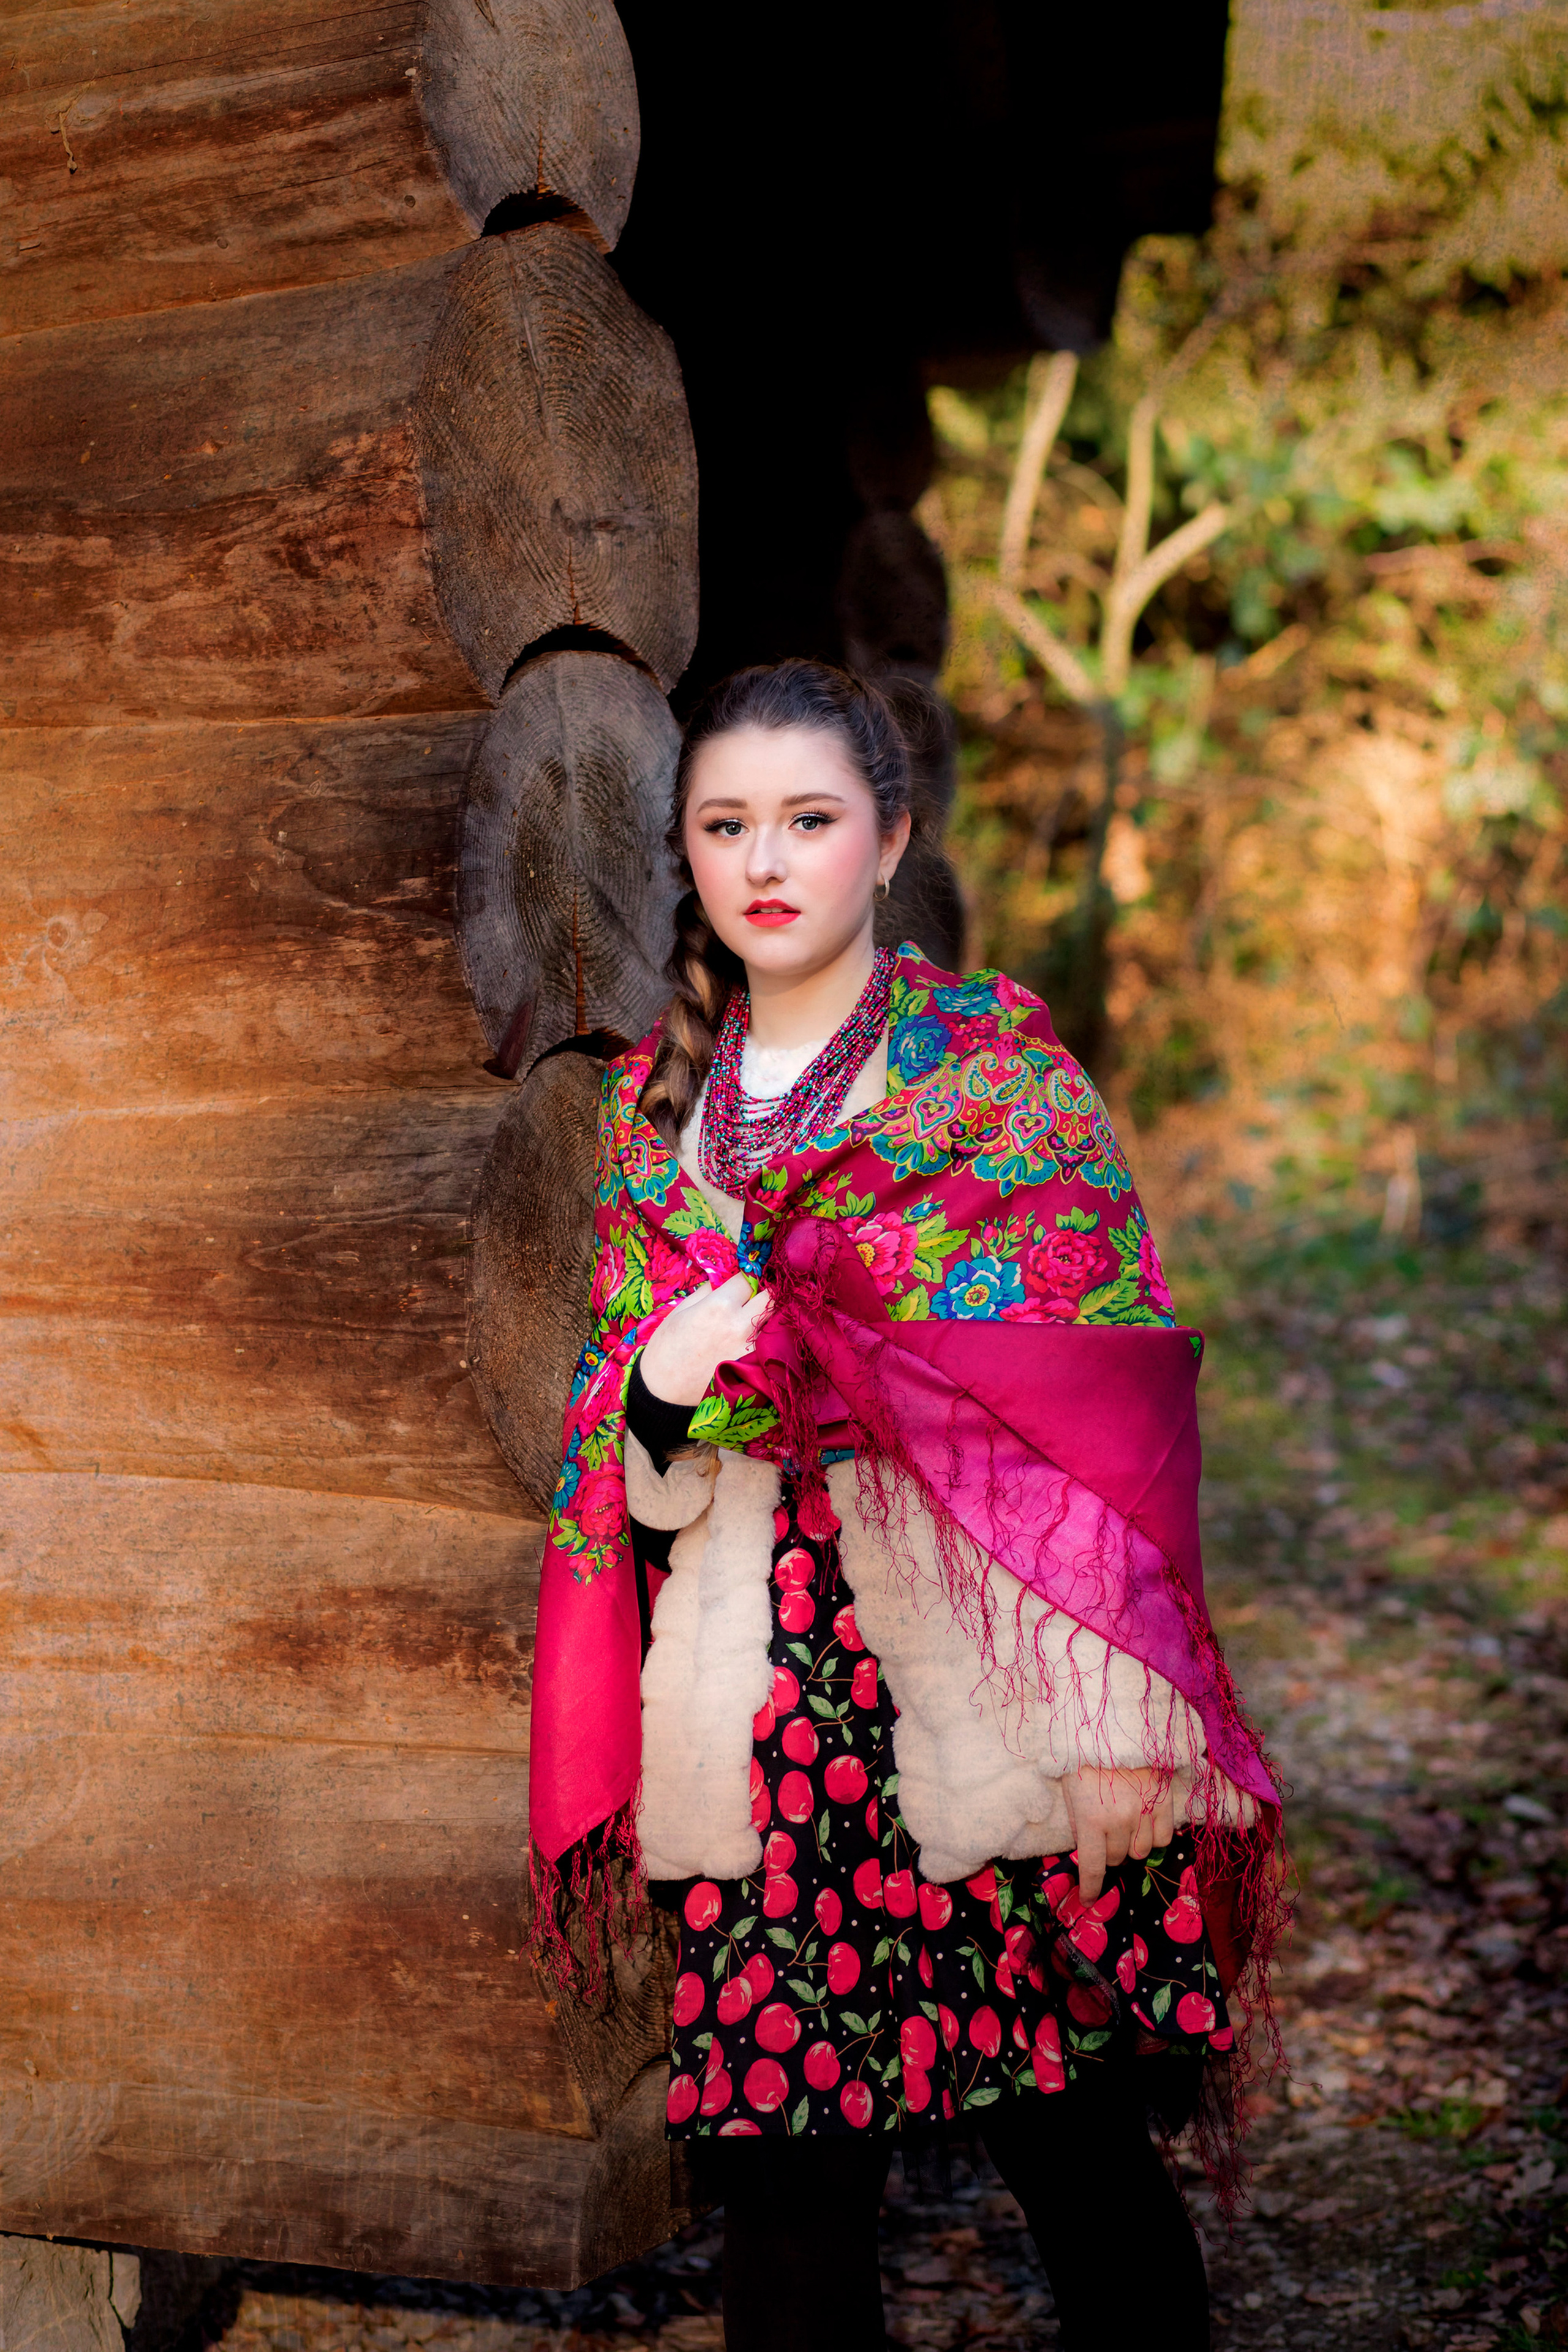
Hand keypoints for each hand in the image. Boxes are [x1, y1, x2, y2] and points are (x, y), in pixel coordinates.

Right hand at [639, 1273, 773, 1408]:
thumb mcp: (680, 1310)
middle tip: (751, 1298)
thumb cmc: (666, 1349)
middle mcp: (741, 1325)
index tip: (741, 1282)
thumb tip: (723, 1280)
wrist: (663, 1392)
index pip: (749, 1278)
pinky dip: (764, 1338)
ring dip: (765, 1316)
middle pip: (770, 1297)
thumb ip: (707, 1291)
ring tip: (749, 1319)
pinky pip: (768, 1344)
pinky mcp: (754, 1366)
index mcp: (720, 1305)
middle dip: (762, 1293)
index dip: (745, 1277)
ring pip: (773, 1321)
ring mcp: (751, 1348)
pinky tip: (748, 1340)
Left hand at [1062, 1766, 1175, 1902]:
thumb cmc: (1083, 1758)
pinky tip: (1144, 1820)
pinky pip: (1163, 1837)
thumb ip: (1081, 1824)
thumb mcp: (1070, 1792)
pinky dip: (1153, 1835)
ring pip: (1141, 1851)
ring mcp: (1144, 1812)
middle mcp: (1119, 1821)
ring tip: (1125, 1821)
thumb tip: (1089, 1850)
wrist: (1111, 1724)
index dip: (1091, 1888)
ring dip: (1131, 1843)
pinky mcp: (1163, 1801)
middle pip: (1116, 1858)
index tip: (1088, 1900)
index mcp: (1092, 1819)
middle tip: (1104, 1829)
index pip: (1093, 1867)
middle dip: (1108, 1849)